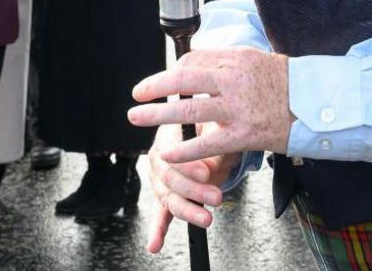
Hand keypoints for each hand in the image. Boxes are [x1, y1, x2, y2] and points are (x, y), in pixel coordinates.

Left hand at [129, 46, 293, 162]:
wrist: (317, 105)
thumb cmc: (287, 83)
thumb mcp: (256, 60)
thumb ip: (226, 62)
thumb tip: (197, 58)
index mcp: (236, 58)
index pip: (192, 62)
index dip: (171, 72)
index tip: (160, 82)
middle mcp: (234, 80)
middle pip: (183, 80)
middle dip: (154, 87)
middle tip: (136, 94)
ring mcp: (238, 108)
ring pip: (189, 111)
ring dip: (158, 115)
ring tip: (137, 118)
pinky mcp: (244, 134)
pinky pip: (206, 142)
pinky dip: (183, 148)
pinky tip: (167, 152)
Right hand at [144, 122, 237, 252]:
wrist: (211, 134)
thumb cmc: (213, 126)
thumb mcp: (217, 127)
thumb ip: (212, 145)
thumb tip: (210, 168)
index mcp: (167, 134)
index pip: (170, 150)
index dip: (187, 165)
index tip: (206, 173)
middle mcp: (158, 157)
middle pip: (169, 177)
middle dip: (194, 190)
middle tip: (216, 196)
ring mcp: (159, 179)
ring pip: (169, 198)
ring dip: (188, 210)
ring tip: (206, 218)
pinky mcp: (165, 196)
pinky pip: (160, 214)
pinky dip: (157, 230)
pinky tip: (155, 245)